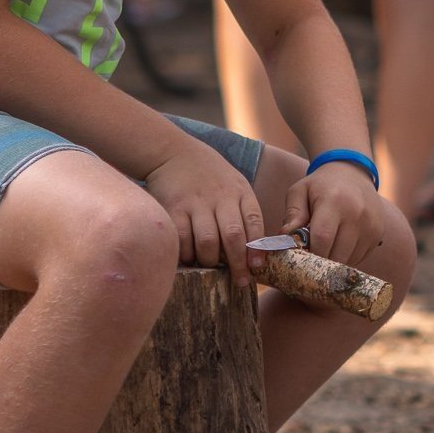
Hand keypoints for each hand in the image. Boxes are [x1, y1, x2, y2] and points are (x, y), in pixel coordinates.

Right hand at [143, 142, 265, 286]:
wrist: (175, 152)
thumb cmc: (210, 177)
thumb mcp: (234, 186)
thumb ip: (244, 213)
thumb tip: (253, 253)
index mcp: (240, 192)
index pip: (255, 223)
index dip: (258, 249)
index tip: (258, 266)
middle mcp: (221, 197)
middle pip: (233, 237)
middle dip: (238, 264)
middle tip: (240, 280)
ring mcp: (196, 202)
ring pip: (208, 242)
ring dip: (210, 261)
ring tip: (210, 265)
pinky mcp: (174, 207)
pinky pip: (183, 239)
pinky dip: (186, 254)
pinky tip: (188, 257)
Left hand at [282, 163, 386, 268]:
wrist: (352, 173)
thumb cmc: (321, 185)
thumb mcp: (300, 191)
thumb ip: (292, 214)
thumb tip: (286, 238)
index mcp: (334, 202)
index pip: (322, 239)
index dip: (310, 253)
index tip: (301, 256)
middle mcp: (357, 214)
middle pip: (337, 254)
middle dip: (320, 261)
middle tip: (310, 255)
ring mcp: (371, 225)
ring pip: (348, 260)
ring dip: (333, 261)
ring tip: (325, 246)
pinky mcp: (378, 234)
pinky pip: (359, 258)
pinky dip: (346, 258)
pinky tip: (338, 244)